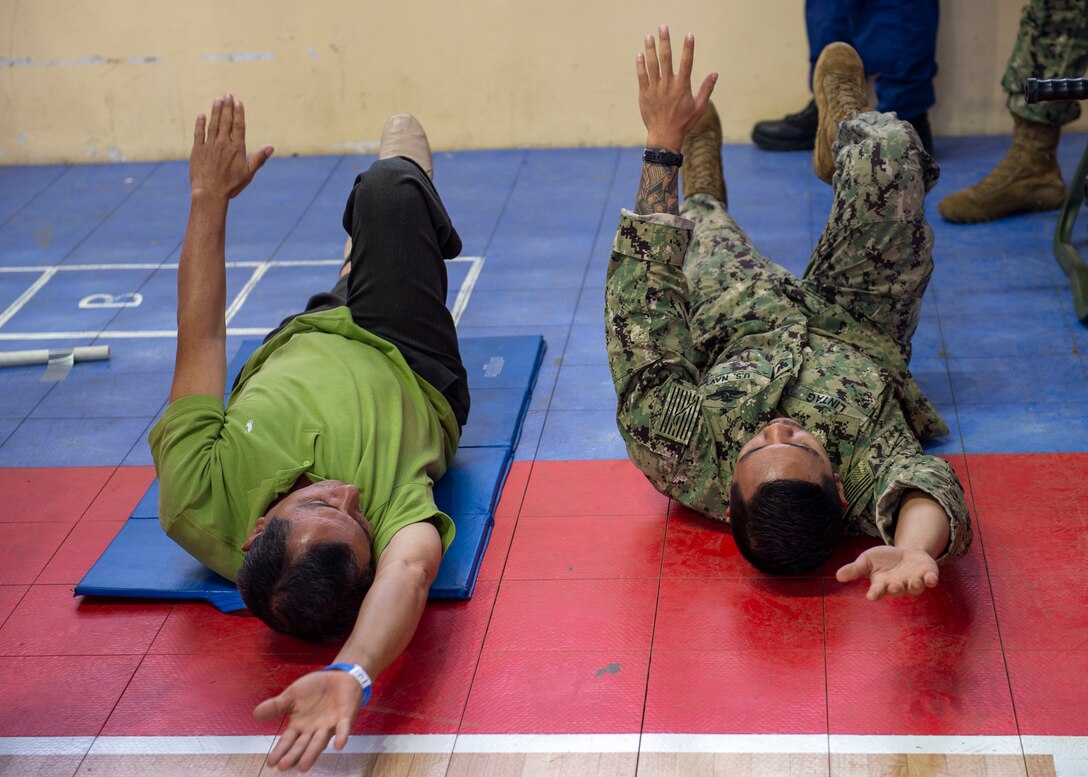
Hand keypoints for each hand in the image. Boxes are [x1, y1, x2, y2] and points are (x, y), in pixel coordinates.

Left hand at [189, 94, 272, 200]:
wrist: (210, 193)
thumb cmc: (231, 186)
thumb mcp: (248, 174)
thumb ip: (259, 159)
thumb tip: (271, 147)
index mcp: (237, 149)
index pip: (238, 126)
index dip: (238, 113)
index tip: (238, 102)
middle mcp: (223, 144)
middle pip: (226, 121)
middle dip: (227, 107)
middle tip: (228, 94)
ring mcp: (209, 146)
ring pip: (213, 124)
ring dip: (215, 111)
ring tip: (217, 100)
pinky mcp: (197, 150)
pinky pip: (199, 133)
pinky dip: (200, 124)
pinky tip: (202, 115)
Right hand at [254, 670, 362, 772]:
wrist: (338, 676)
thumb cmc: (314, 689)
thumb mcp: (291, 695)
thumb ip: (276, 706)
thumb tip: (255, 714)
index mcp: (299, 725)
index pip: (287, 740)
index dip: (280, 751)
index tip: (271, 762)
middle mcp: (313, 730)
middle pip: (302, 745)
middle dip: (294, 755)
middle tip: (284, 766)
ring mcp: (329, 725)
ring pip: (319, 741)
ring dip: (312, 753)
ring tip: (303, 766)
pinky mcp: (344, 718)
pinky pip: (343, 729)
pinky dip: (341, 736)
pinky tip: (338, 745)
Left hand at [636, 26, 717, 151]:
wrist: (664, 136)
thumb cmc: (684, 122)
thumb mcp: (699, 107)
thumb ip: (706, 89)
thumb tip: (715, 74)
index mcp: (682, 86)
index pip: (687, 62)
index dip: (688, 48)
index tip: (689, 35)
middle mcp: (668, 85)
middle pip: (666, 58)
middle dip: (665, 42)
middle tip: (663, 27)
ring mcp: (655, 89)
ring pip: (652, 65)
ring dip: (650, 49)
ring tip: (649, 36)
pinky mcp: (645, 94)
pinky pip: (642, 76)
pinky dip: (640, 65)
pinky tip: (640, 54)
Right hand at [836, 545, 939, 601]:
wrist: (906, 553)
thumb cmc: (883, 560)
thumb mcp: (867, 560)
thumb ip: (855, 569)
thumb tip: (837, 576)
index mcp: (883, 584)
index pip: (878, 591)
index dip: (875, 593)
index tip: (871, 596)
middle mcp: (899, 586)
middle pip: (897, 590)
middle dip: (896, 588)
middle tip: (894, 586)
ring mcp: (914, 582)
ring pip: (915, 588)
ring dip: (915, 586)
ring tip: (914, 581)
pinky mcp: (927, 575)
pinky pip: (930, 581)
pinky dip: (931, 580)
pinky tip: (931, 578)